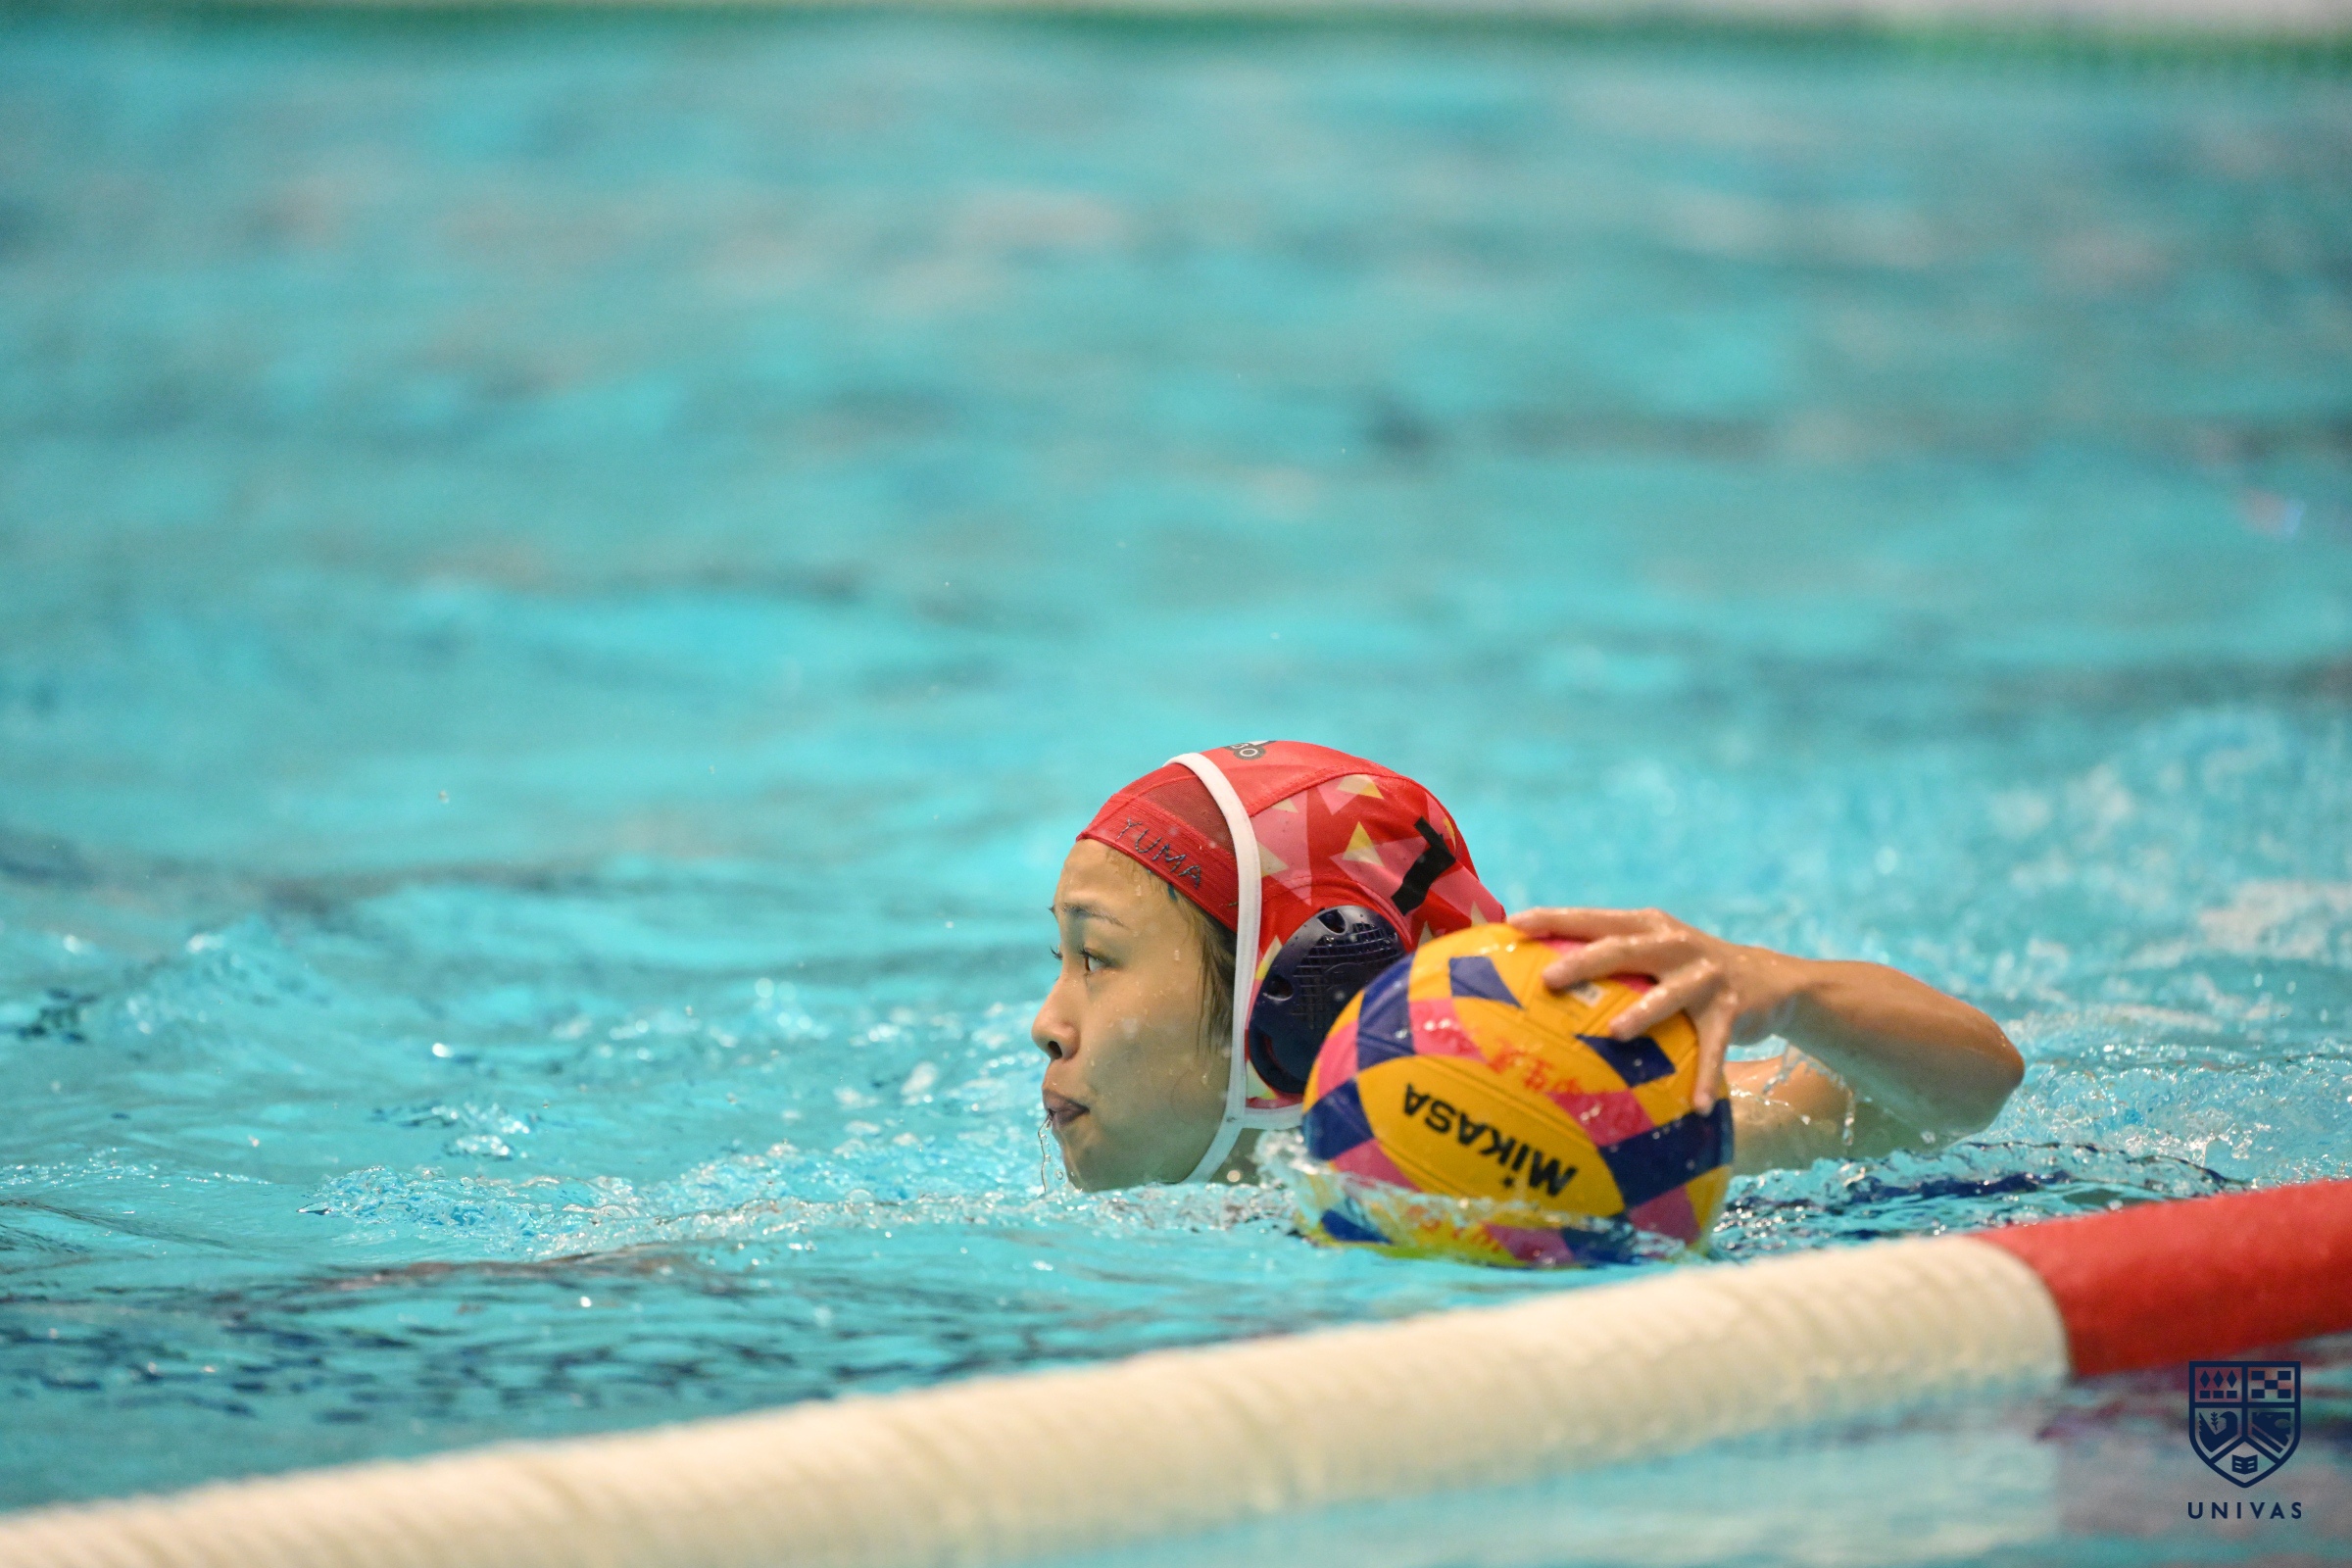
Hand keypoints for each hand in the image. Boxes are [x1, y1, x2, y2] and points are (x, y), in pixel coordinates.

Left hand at [1506, 907, 1799, 1114]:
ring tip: (1616, 1034)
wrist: (1767, 979)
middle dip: (1587, 961)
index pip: (1593, 919)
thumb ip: (1605, 956)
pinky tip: (1695, 1105)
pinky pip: (1714, 1046)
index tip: (1515, 924)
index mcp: (1645, 926)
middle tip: (1550, 978)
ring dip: (1644, 1013)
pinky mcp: (1732, 1008)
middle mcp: (1674, 944)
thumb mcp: (1649, 952)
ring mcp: (1705, 975)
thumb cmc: (1683, 969)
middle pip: (1625, 948)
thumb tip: (1534, 975)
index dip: (1555, 918)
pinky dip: (1705, 1075)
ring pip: (1670, 994)